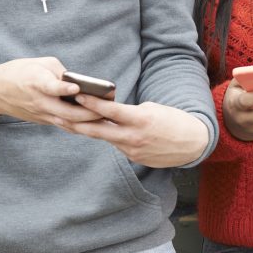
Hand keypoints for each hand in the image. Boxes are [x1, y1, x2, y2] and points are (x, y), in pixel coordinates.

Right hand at [0, 57, 103, 125]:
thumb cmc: (22, 71)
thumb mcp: (41, 63)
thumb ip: (62, 72)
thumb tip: (82, 83)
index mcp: (36, 82)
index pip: (50, 87)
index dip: (63, 88)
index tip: (76, 88)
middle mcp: (39, 101)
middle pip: (66, 112)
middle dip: (88, 113)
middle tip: (106, 109)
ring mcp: (41, 114)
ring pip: (67, 123)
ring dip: (87, 123)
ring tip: (106, 118)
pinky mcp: (42, 120)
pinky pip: (64, 125)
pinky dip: (79, 125)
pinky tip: (96, 124)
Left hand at [57, 96, 210, 167]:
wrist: (193, 143)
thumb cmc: (174, 120)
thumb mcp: (153, 109)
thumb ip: (130, 112)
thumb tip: (110, 113)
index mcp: (141, 119)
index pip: (110, 111)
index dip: (91, 103)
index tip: (77, 95)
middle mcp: (134, 136)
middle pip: (97, 130)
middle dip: (76, 122)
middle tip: (59, 114)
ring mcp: (133, 149)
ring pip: (104, 138)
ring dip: (88, 130)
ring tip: (70, 122)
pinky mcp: (135, 158)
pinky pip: (117, 145)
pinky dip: (109, 137)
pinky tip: (99, 131)